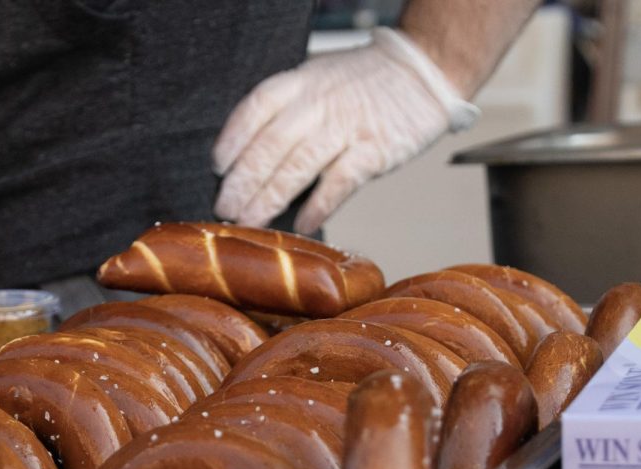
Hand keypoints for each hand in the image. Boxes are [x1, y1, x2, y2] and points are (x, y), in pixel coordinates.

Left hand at [212, 28, 476, 234]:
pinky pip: (339, 183)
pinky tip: (302, 224)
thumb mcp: (319, 79)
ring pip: (298, 167)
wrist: (422, 73)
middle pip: (270, 145)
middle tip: (225, 208)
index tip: (217, 167)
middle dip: (243, 181)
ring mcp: (347, 127)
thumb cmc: (364, 84)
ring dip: (270, 198)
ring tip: (251, 221)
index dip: (233, 139)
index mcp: (300, 83)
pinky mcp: (374, 150)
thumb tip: (251, 156)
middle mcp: (319, 104)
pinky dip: (318, 206)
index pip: (255, 109)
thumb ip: (289, 110)